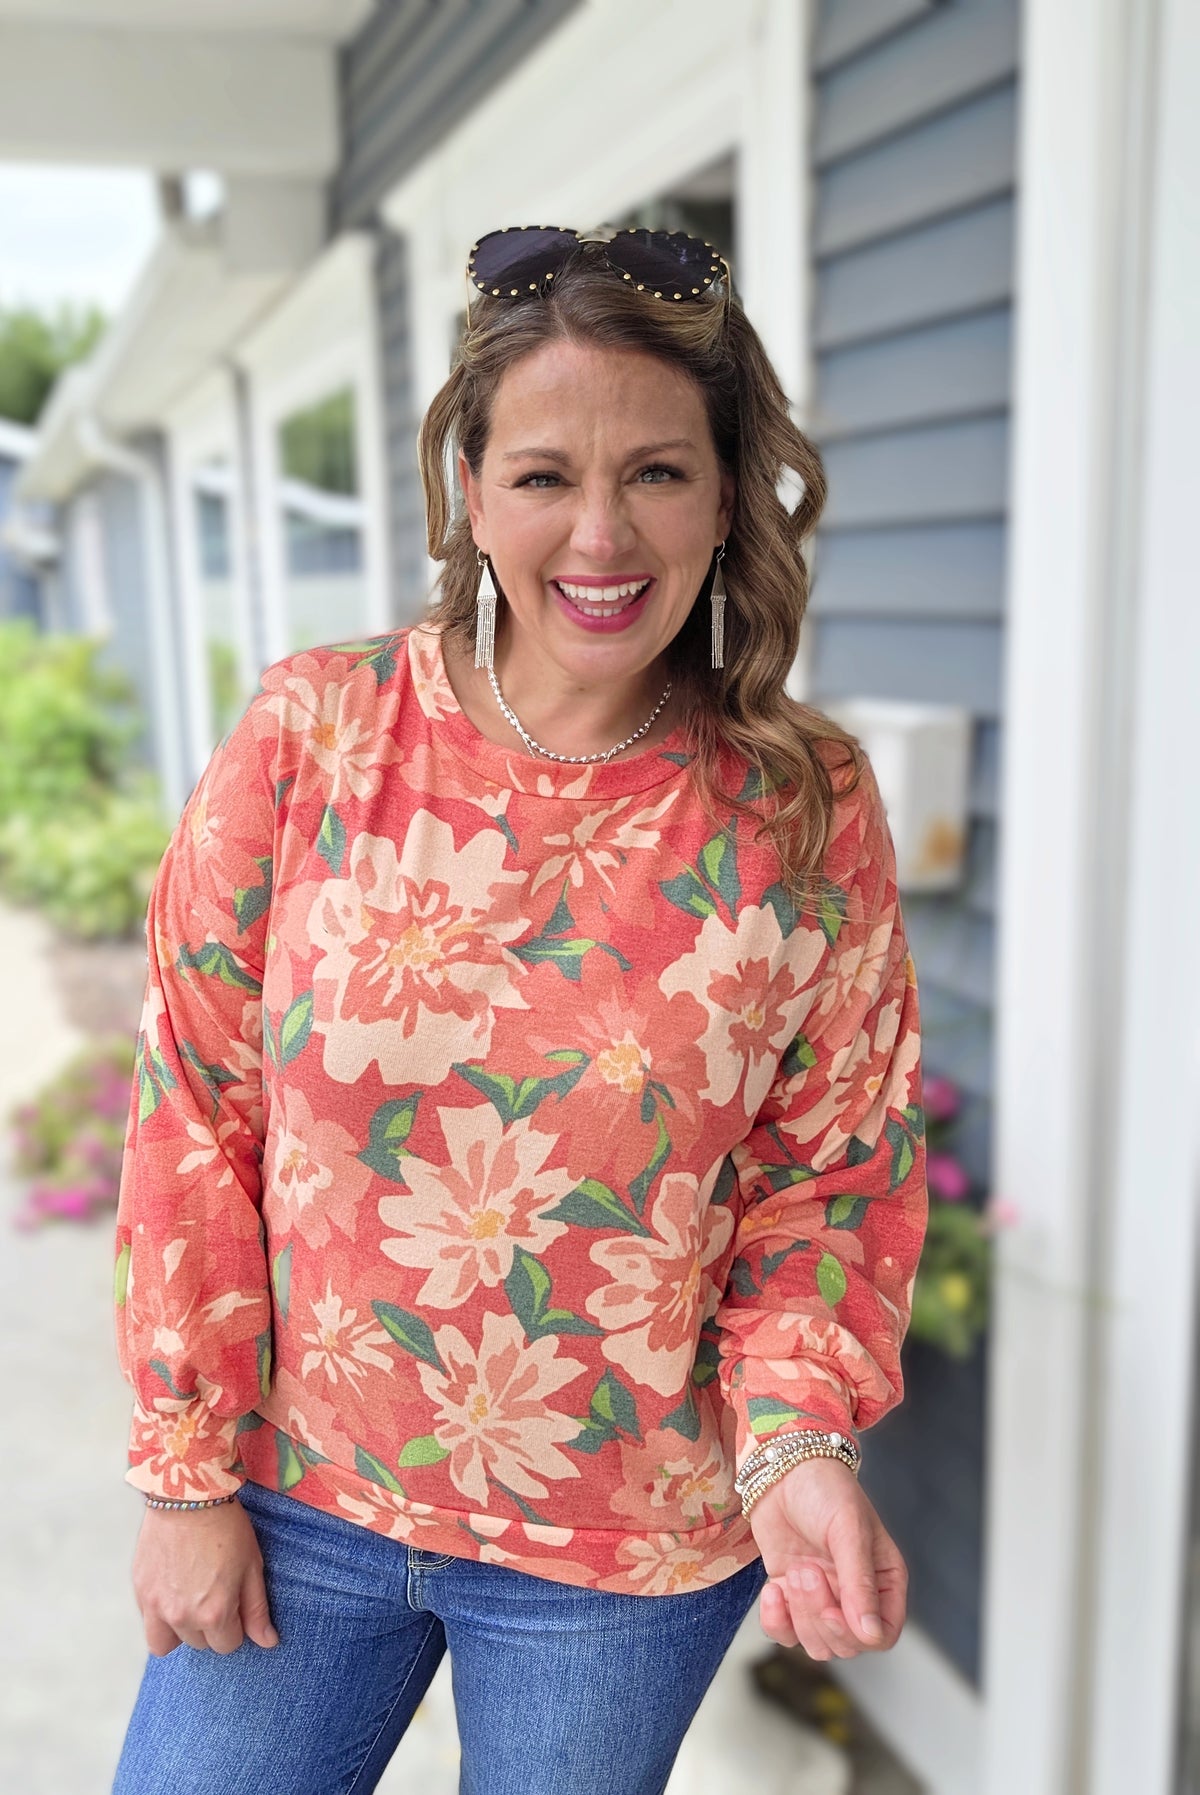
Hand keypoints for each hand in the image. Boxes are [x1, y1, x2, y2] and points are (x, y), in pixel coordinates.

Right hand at [131, 1497, 279, 1655]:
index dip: (235, 1627)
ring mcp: (156, 1606)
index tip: (234, 1604)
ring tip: (191, 1600)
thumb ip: (257, 1610)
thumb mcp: (251, 1566)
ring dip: (181, 1629)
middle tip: (214, 1593)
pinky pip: (149, 1623)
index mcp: (214, 1613)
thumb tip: (268, 1642)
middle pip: (199, 1644)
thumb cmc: (226, 1528)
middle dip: (210, 1626)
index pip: (227, 1645)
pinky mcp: (140, 1592)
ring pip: (167, 1642)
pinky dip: (160, 1616)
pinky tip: (174, 1589)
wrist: (188, 1496)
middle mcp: (182, 1617)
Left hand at [747, 1456, 906, 1659]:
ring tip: (795, 1571)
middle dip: (820, 1616)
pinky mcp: (791, 1595)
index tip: (833, 1608)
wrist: (783, 1468)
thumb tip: (871, 1635)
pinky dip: (776, 1621)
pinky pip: (785, 1634)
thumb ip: (860, 1583)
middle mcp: (856, 1595)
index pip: (881, 1635)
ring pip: (816, 1644)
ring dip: (799, 1615)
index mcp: (884, 1580)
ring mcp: (823, 1597)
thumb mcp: (849, 1529)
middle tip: (807, 1571)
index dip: (856, 1635)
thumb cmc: (825, 1489)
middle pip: (845, 1645)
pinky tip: (772, 1589)